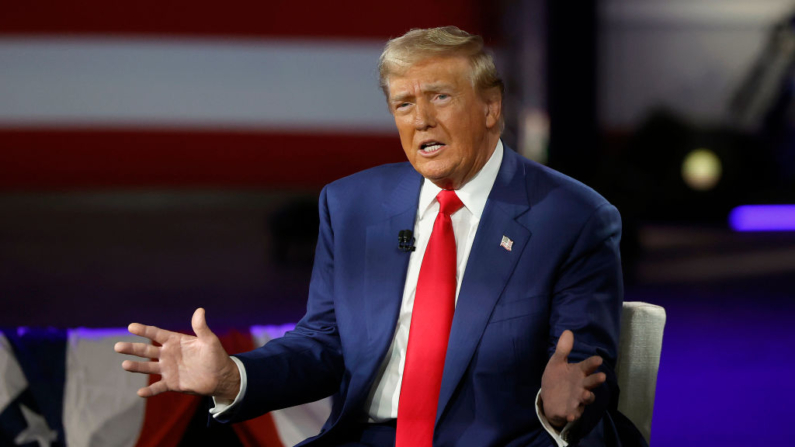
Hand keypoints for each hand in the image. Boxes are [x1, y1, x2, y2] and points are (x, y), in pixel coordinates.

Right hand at [114, 308, 240, 400]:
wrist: (221, 377)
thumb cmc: (216, 356)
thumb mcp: (209, 340)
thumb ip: (201, 327)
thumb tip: (200, 310)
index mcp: (175, 341)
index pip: (156, 334)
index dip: (144, 330)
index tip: (130, 327)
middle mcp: (168, 354)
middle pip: (146, 350)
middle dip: (132, 348)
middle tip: (117, 347)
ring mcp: (168, 369)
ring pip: (148, 367)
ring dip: (136, 367)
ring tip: (124, 365)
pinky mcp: (172, 383)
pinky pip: (158, 387)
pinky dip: (149, 391)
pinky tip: (140, 392)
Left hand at [540, 330, 605, 428]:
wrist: (550, 399)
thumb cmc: (557, 379)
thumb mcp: (556, 363)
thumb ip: (563, 349)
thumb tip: (568, 331)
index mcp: (578, 372)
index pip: (587, 366)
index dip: (592, 363)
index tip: (598, 360)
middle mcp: (581, 385)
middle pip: (591, 382)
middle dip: (596, 380)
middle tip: (601, 377)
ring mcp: (578, 399)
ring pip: (586, 398)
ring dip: (587, 396)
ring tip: (584, 395)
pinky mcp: (571, 410)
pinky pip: (574, 413)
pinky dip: (573, 414)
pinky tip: (571, 415)